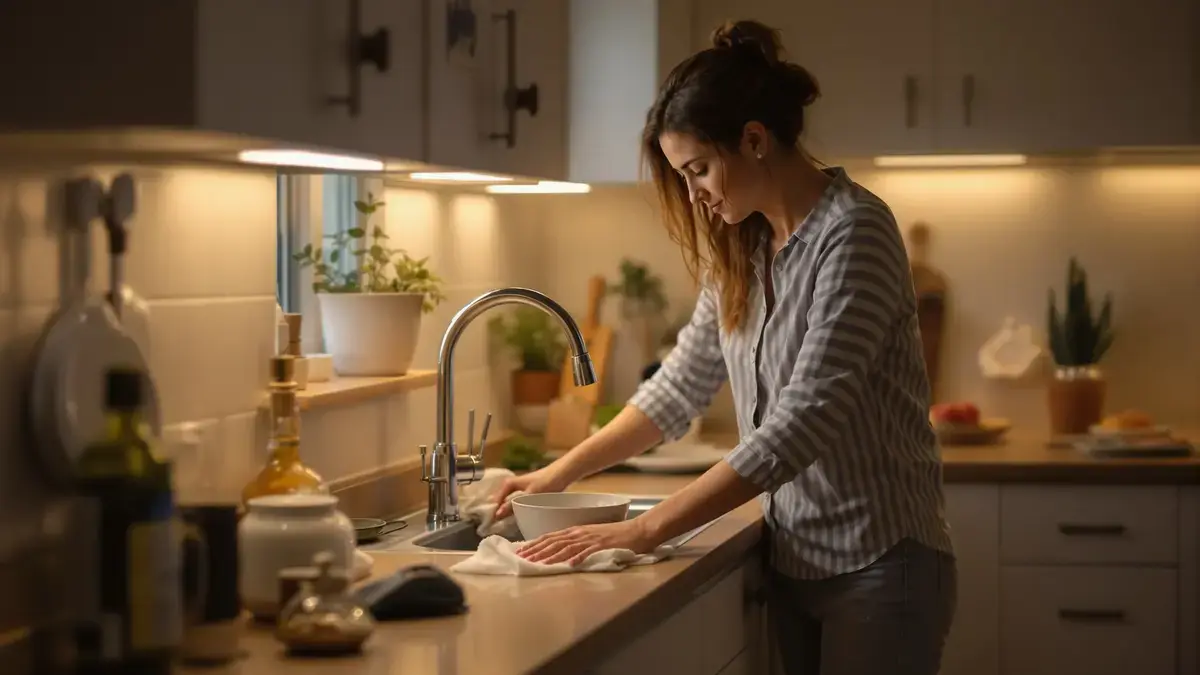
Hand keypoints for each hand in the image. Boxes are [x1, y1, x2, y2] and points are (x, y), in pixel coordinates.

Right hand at [491, 465, 570, 520]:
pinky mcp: (530, 492)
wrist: (563, 473)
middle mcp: (513, 485)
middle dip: (499, 511)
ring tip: (506, 525)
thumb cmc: (545, 482)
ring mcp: (522, 488)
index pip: (496, 499)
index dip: (493, 511)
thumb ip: (513, 504)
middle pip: (502, 500)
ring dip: (508, 511)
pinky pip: (518, 502)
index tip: (491, 523)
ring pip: (510, 501)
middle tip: (497, 526)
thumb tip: (497, 515)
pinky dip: (517, 509)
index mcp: (509, 483)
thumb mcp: (529, 495)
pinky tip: (520, 517)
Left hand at [517, 519, 655, 565]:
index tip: (521, 551)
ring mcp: (591, 539)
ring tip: (539, 563)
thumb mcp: (591, 535)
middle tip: (522, 558)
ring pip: (567, 547)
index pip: (551, 536)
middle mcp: (580, 533)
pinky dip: (579, 558)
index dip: (535, 543)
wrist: (638, 531)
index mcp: (576, 530)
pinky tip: (570, 565)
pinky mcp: (604, 546)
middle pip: (554, 541)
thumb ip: (576, 542)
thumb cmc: (615, 534)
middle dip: (536, 550)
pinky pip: (589, 553)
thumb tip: (560, 551)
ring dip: (551, 556)